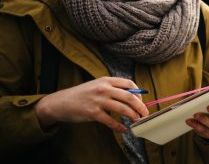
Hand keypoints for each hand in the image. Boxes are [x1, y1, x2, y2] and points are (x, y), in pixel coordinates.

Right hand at [34, 77, 148, 132]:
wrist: (60, 102)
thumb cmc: (81, 94)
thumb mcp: (97, 85)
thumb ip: (112, 88)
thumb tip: (131, 97)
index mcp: (106, 80)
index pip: (129, 84)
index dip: (138, 93)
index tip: (141, 101)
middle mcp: (104, 89)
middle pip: (129, 97)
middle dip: (140, 107)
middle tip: (145, 113)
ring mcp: (98, 101)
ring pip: (122, 109)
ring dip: (133, 116)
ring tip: (137, 121)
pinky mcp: (93, 113)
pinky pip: (110, 121)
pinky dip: (119, 126)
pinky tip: (123, 129)